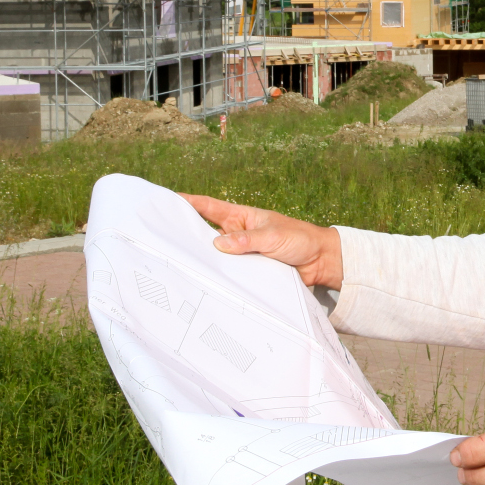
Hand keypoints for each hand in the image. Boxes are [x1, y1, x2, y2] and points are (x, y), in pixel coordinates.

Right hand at [179, 194, 343, 290]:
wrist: (320, 261)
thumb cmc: (300, 239)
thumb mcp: (272, 236)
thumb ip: (247, 241)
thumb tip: (219, 244)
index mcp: (241, 218)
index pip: (209, 208)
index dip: (189, 203)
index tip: (167, 200)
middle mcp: (237, 234)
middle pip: (206, 234)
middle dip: (188, 237)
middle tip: (165, 242)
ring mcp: (241, 253)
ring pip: (216, 257)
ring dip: (205, 262)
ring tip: (182, 267)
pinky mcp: (248, 271)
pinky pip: (230, 273)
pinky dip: (220, 277)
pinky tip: (207, 284)